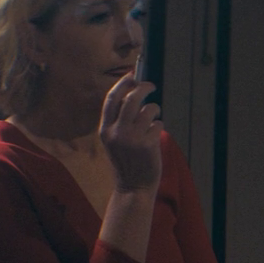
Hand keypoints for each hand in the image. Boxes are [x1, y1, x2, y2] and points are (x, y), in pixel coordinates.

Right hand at [99, 74, 162, 191]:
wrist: (133, 187)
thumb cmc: (126, 161)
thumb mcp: (115, 140)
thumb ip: (120, 120)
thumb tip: (134, 93)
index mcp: (105, 130)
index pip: (111, 99)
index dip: (123, 83)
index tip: (132, 75)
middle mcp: (116, 132)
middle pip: (131, 98)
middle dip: (143, 88)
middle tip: (151, 86)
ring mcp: (132, 139)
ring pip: (148, 110)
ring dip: (154, 110)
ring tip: (153, 119)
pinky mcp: (147, 145)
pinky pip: (158, 125)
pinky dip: (159, 127)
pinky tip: (154, 138)